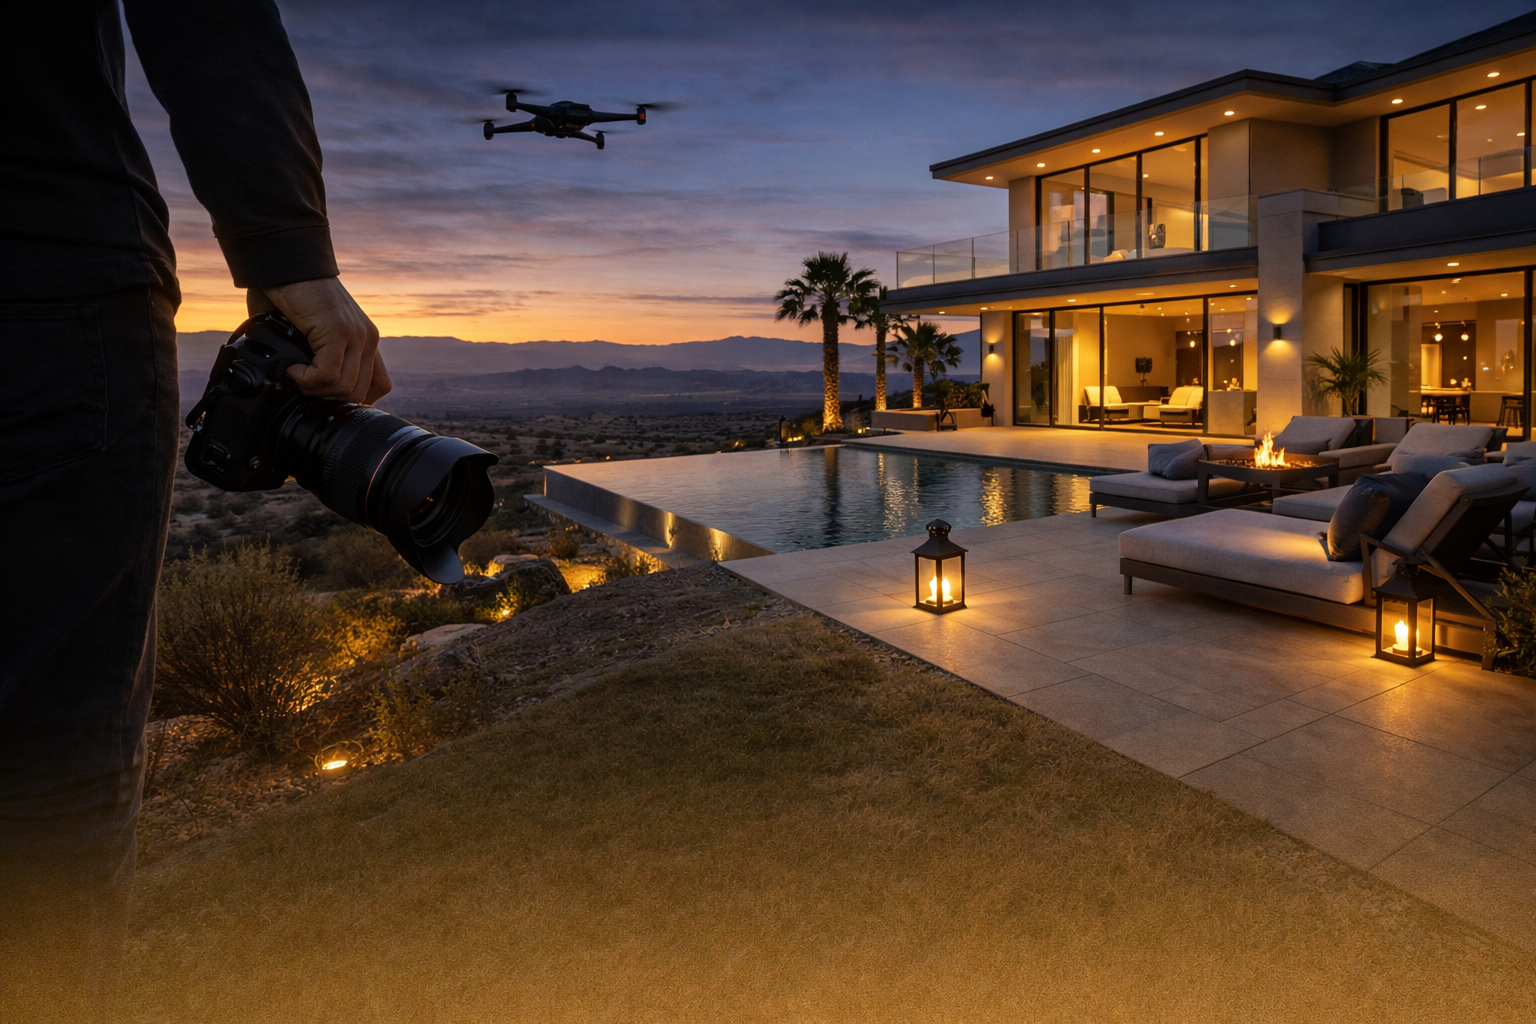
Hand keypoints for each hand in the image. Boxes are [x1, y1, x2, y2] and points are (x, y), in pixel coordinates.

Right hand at [246, 278, 391, 403]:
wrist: (286, 264)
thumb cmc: (291, 298)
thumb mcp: (313, 334)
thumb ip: (319, 358)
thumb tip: (308, 390)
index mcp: (366, 340)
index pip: (379, 386)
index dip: (352, 399)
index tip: (325, 393)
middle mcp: (368, 338)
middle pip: (359, 394)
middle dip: (327, 398)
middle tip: (303, 384)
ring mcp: (357, 335)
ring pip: (345, 388)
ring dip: (315, 390)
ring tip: (297, 374)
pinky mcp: (339, 331)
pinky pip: (329, 375)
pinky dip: (307, 379)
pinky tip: (294, 369)